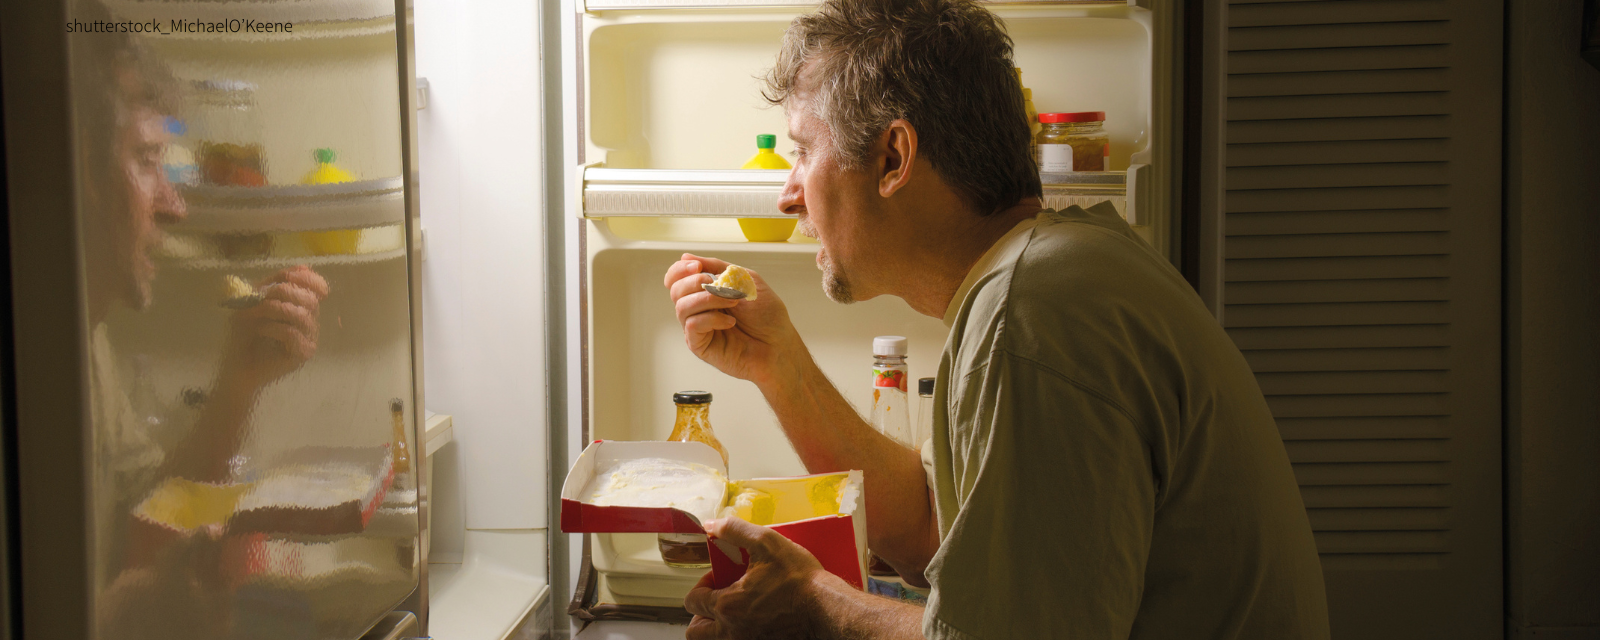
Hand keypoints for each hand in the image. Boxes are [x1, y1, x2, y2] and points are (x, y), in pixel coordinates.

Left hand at [220, 265, 328, 388]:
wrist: (235, 364)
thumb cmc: (244, 333)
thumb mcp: (253, 301)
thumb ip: (274, 283)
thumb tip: (303, 267)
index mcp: (300, 305)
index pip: (318, 287)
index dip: (307, 279)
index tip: (285, 277)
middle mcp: (309, 320)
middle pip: (310, 299)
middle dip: (283, 293)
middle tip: (260, 298)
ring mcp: (309, 337)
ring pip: (303, 315)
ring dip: (275, 309)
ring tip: (255, 314)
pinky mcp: (303, 353)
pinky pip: (293, 333)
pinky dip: (273, 328)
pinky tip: (260, 330)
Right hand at [664, 254, 805, 387]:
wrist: (779, 345)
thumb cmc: (767, 317)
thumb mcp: (745, 280)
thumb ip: (718, 267)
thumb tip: (686, 257)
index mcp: (706, 292)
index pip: (677, 278)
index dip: (680, 269)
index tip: (697, 266)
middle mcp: (698, 309)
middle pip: (676, 290)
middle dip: (694, 282)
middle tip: (718, 285)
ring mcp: (698, 328)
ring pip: (682, 307)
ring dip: (708, 299)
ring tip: (732, 302)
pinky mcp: (700, 345)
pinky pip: (692, 325)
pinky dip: (711, 319)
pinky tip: (730, 322)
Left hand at [684, 518, 838, 639]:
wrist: (826, 607)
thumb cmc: (799, 578)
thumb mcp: (765, 542)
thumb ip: (733, 530)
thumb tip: (709, 525)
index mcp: (727, 605)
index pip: (693, 600)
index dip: (702, 584)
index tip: (719, 576)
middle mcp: (732, 631)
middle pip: (696, 632)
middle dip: (701, 614)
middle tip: (717, 600)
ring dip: (715, 627)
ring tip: (732, 611)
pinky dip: (737, 633)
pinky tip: (754, 618)